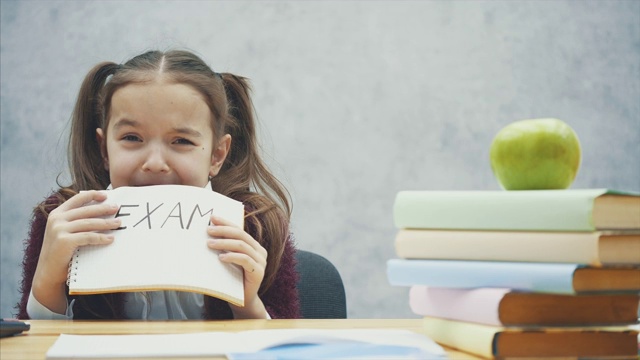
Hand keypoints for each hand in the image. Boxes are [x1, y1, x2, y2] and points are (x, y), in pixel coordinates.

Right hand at [31, 190, 120, 313]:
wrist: (47, 273)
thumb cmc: (60, 252)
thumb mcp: (64, 232)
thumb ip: (75, 221)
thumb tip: (100, 212)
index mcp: (56, 214)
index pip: (76, 199)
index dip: (92, 195)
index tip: (106, 195)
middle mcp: (56, 219)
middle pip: (86, 211)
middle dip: (103, 209)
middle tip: (117, 208)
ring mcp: (59, 230)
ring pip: (89, 223)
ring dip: (106, 223)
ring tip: (118, 223)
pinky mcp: (64, 241)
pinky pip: (88, 237)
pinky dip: (101, 237)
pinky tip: (111, 239)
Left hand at [206, 215, 268, 318]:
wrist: (242, 301)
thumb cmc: (233, 279)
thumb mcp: (229, 260)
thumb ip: (225, 248)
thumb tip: (208, 234)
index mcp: (254, 246)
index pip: (240, 230)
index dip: (226, 223)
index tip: (212, 218)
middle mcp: (260, 251)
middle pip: (241, 235)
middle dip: (223, 230)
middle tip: (208, 230)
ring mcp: (261, 261)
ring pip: (242, 246)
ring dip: (224, 243)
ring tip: (210, 244)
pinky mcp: (259, 272)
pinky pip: (245, 260)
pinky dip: (232, 257)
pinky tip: (221, 257)